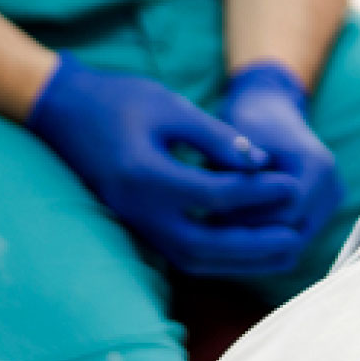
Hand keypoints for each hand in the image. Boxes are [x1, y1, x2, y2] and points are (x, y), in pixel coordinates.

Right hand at [26, 57, 304, 277]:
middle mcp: (140, 211)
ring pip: (194, 259)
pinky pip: (182, 252)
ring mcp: (136, 223)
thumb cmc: (119, 100)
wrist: (64, 111)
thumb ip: (216, 137)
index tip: (293, 184)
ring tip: (280, 251)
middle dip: (254, 246)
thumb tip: (260, 162)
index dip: (259, 192)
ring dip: (239, 260)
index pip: (215, 196)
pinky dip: (217, 256)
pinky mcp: (138, 225)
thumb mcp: (171, 107)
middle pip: (206, 245)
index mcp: (147, 177)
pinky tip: (248, 249)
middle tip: (295, 237)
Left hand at [219, 62, 345, 265]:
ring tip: (217, 232)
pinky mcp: (319, 215)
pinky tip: (231, 234)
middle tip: (208, 231)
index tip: (209, 214)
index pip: (286, 214)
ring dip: (254, 244)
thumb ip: (238, 167)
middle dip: (248, 235)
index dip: (246, 219)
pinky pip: (290, 244)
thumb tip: (221, 194)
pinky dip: (262, 244)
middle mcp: (332, 189)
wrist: (271, 110)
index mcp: (318, 167)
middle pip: (290, 235)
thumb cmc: (250, 120)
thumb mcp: (240, 136)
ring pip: (291, 247)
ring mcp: (329, 205)